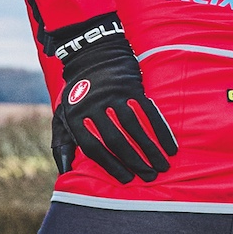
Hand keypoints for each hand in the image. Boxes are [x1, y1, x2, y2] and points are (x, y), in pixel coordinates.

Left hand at [44, 14, 177, 183]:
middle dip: (134, 161)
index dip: (111, 165)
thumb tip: (65, 174)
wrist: (92, 54)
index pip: (93, 147)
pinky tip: (169, 147)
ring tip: (162, 167)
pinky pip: (148, 112)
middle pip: (116, 139)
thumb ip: (63, 145)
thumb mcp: (63, 116)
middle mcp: (94, 105)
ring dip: (150, 150)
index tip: (126, 179)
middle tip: (149, 177)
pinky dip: (160, 131)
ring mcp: (113, 94)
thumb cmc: (78, 93)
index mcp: (76, 116)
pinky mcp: (131, 86)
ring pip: (134, 127)